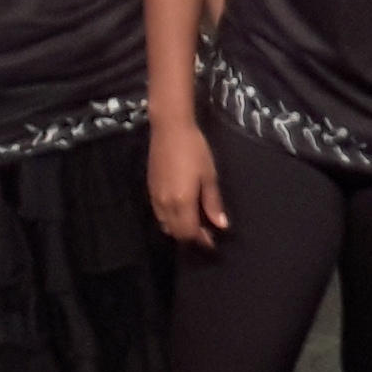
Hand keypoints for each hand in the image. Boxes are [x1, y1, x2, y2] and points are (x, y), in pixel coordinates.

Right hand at [151, 120, 229, 246]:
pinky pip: (159, 215)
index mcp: (182, 202)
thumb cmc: (195, 150)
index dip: (202, 240)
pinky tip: (181, 211)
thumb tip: (221, 225)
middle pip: (176, 233)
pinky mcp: (150, 190)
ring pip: (165, 225)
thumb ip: (213, 203)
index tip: (214, 242)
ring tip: (195, 222)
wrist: (170, 129)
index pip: (190, 232)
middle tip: (207, 234)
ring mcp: (155, 198)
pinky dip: (170, 220)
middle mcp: (165, 204)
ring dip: (179, 229)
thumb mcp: (209, 176)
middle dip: (191, 237)